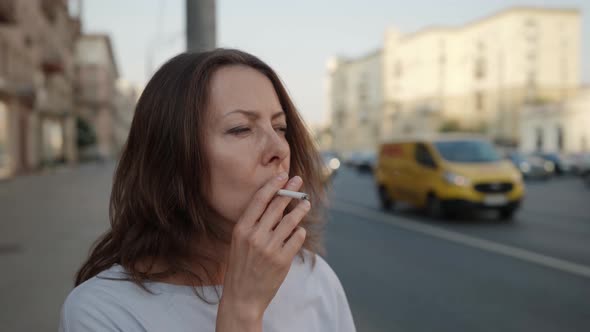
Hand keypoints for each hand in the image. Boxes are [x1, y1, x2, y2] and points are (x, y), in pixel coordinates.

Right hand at [216, 172, 309, 330]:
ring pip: (291, 220)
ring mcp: (270, 248)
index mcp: (241, 229)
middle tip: (299, 181)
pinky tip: (298, 231)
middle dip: (290, 191)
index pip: (260, 200)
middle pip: (277, 206)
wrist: (242, 297)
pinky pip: (297, 238)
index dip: (273, 185)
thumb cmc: (240, 267)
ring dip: (300, 209)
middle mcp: (255, 236)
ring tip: (306, 203)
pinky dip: (299, 232)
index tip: (282, 175)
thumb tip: (274, 204)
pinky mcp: (283, 260)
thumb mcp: (239, 243)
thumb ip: (254, 224)